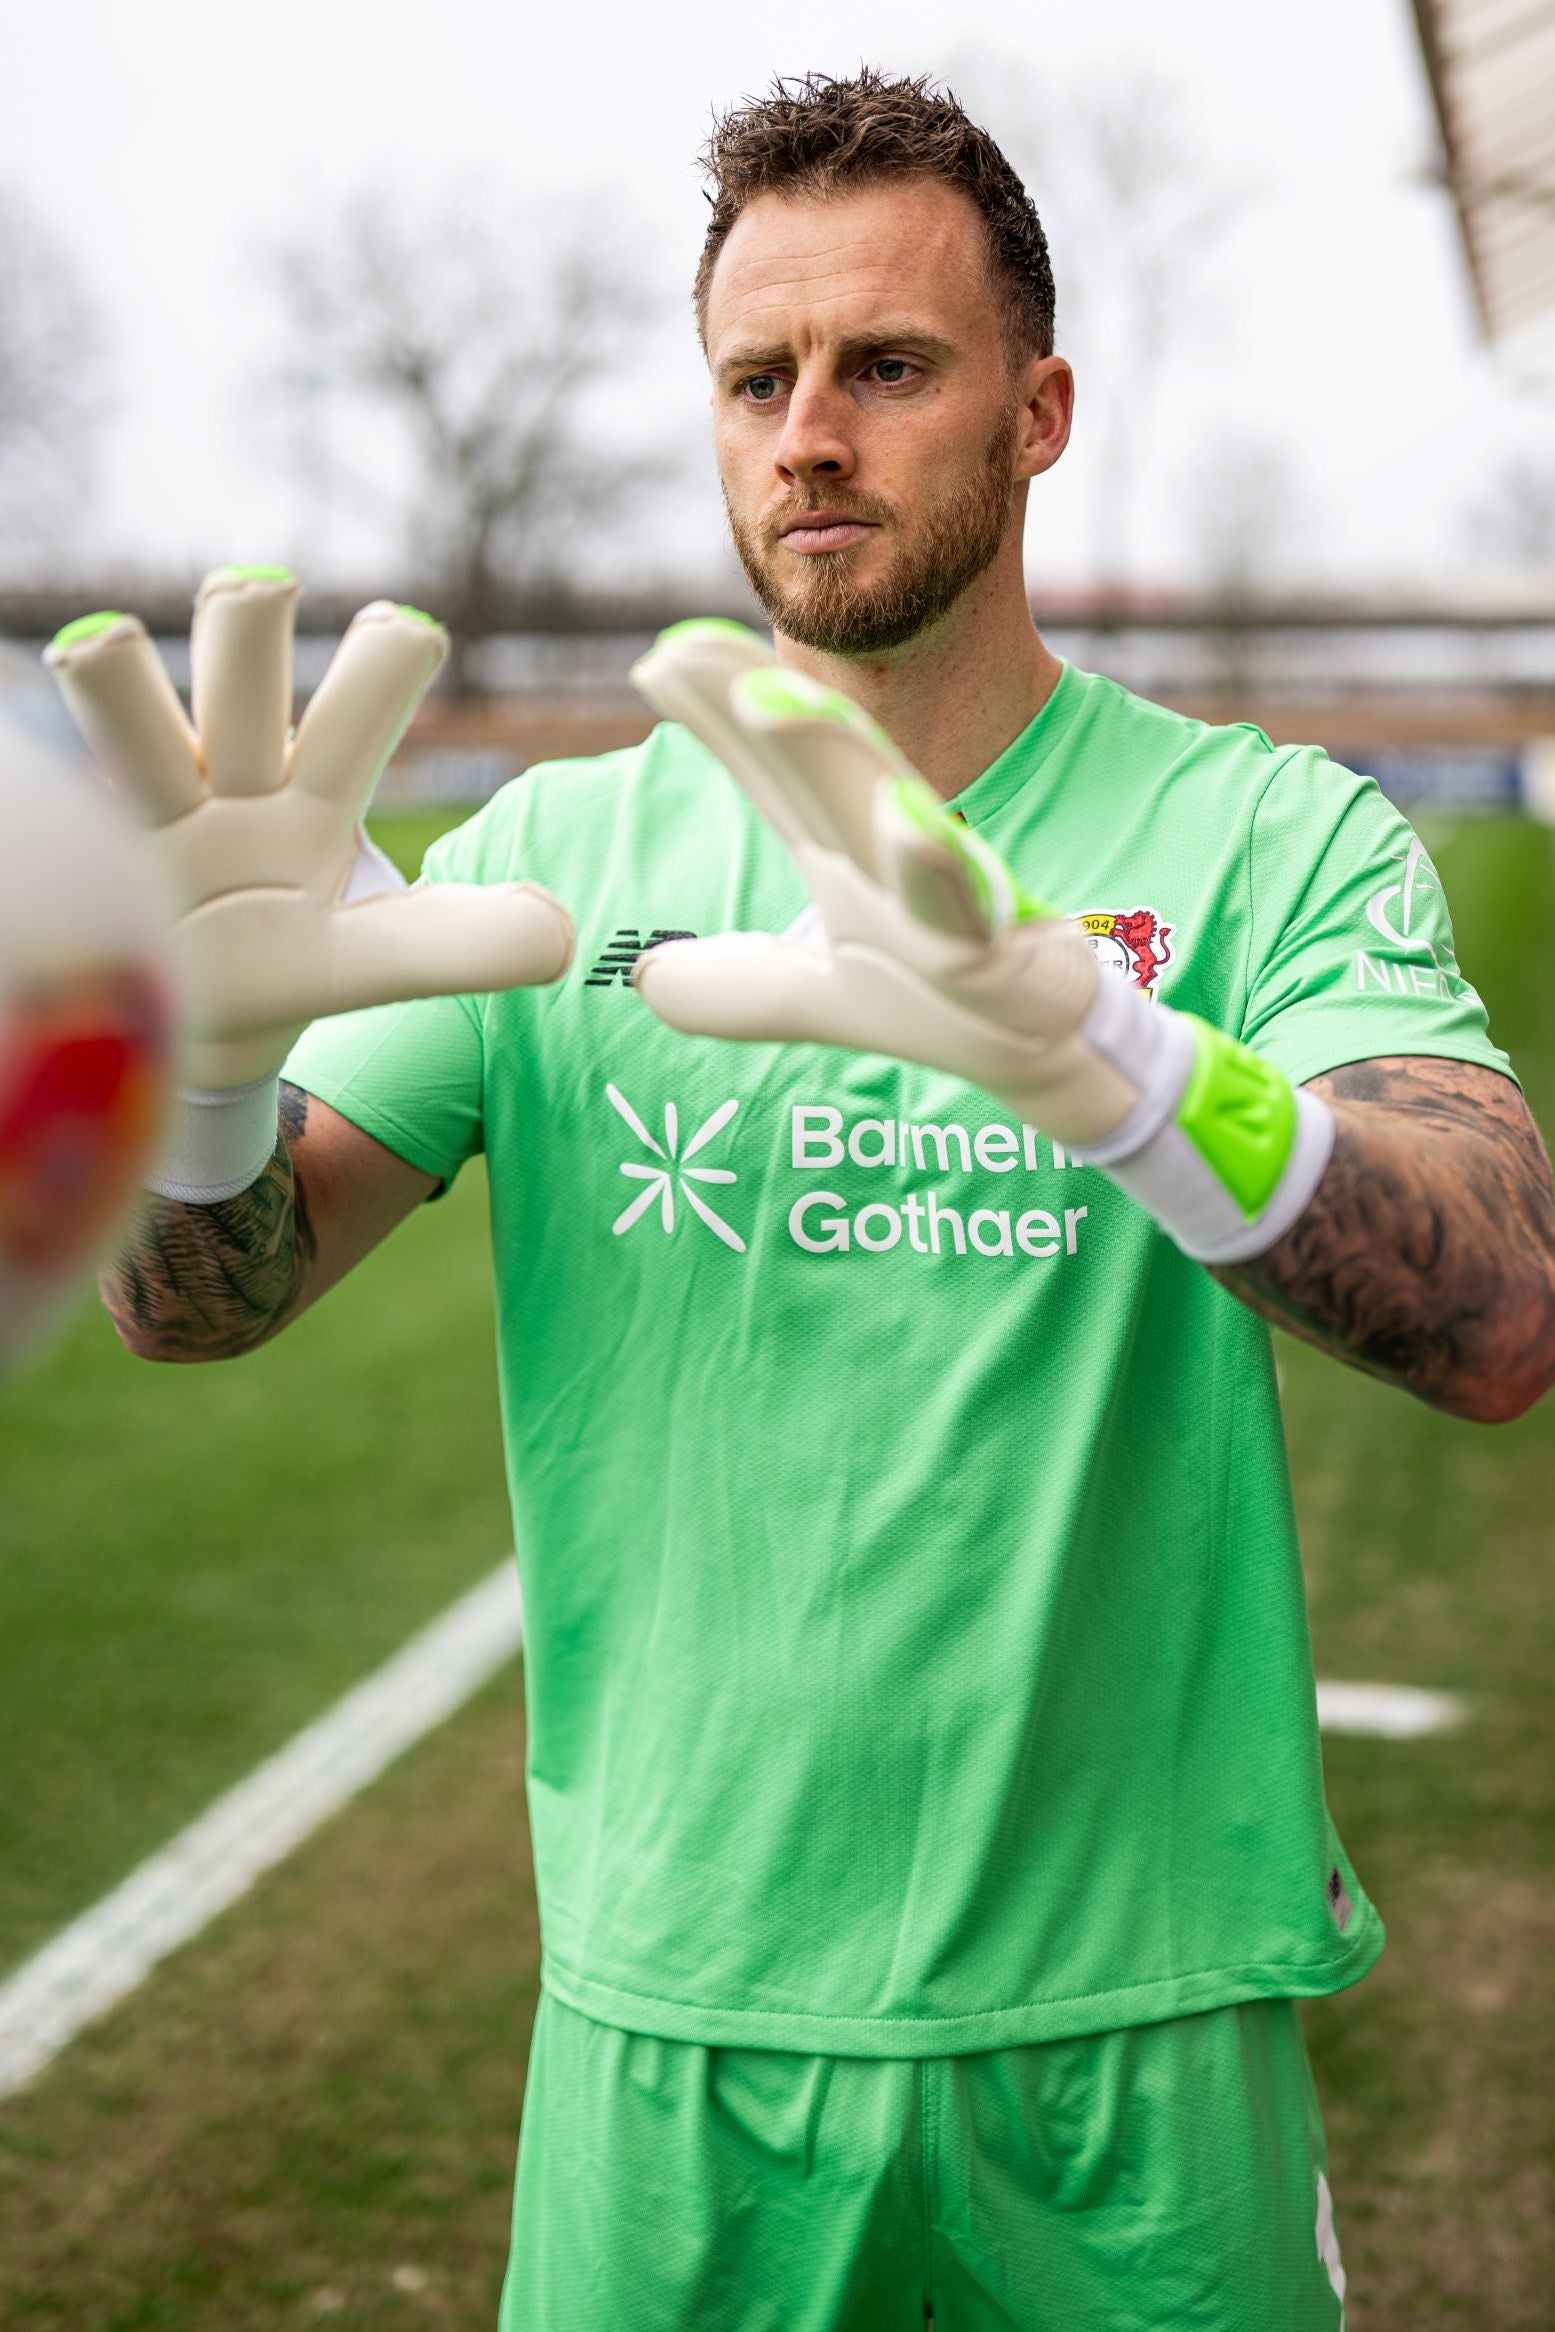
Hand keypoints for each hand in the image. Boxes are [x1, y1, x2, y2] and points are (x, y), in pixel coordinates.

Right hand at [48, 567, 573, 1089]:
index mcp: (313, 789)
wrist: (180, 1025)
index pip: (360, 703)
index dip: (384, 665)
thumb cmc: (283, 966)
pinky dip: (42, 780)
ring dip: (114, 679)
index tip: (405, 634)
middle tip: (261, 591)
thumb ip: (463, 946)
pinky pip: (53, 790)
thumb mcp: (376, 960)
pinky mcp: (83, 852)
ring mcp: (142, 809)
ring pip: (125, 717)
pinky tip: (35, 777)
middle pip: (239, 672)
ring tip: (101, 646)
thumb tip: (563, 936)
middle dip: (247, 622)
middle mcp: (225, 773)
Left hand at [628, 620, 1332, 1264]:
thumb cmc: (932, 998)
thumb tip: (643, 982)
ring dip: (827, 746)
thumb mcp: (813, 998)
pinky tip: (900, 816)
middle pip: (809, 761)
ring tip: (765, 698)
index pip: (767, 774)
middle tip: (685, 648)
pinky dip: (930, 856)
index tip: (656, 658)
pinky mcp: (988, 941)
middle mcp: (885, 849)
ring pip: (879, 802)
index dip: (714, 719)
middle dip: (750, 700)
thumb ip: (735, 987)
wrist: (1039, 1048)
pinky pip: (956, 896)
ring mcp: (937, 889)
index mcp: (842, 851)